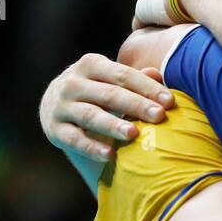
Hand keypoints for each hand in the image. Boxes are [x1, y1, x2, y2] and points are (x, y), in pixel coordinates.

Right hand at [39, 53, 175, 160]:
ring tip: (134, 134)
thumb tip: (158, 73)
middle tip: (160, 116)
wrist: (52, 105)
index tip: (169, 102)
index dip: (147, 87)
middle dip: (136, 105)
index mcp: (91, 65)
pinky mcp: (54, 129)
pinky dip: (92, 148)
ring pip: (91, 115)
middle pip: (109, 94)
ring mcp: (61, 106)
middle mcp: (73, 83)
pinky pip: (75, 139)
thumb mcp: (111, 79)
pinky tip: (110, 155)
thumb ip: (134, 78)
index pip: (123, 75)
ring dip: (113, 125)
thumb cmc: (94, 90)